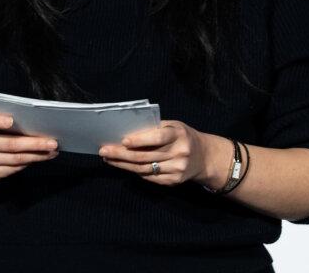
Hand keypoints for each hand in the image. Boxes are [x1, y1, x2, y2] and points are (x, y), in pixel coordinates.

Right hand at [0, 113, 58, 181]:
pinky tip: (41, 158)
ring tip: (52, 151)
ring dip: (37, 156)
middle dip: (34, 144)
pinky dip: (29, 162)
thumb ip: (4, 120)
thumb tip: (36, 123)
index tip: (12, 120)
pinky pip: (13, 169)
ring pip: (15, 159)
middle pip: (9, 144)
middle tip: (53, 142)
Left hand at [98, 119, 223, 186]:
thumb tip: (127, 132)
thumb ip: (154, 129)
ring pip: (144, 168)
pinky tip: (123, 166)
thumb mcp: (174, 126)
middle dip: (121, 154)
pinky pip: (149, 177)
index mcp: (179, 134)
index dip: (140, 140)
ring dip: (123, 164)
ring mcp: (176, 169)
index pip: (157, 138)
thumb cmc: (183, 136)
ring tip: (108, 159)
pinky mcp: (173, 181)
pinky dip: (134, 172)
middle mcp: (179, 153)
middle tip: (104, 151)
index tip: (122, 141)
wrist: (204, 157)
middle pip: (145, 156)